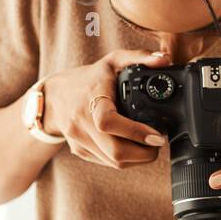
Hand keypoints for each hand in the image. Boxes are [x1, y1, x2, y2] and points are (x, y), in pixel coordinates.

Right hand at [41, 49, 171, 167]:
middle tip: (158, 142)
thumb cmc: (88, 79)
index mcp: (90, 98)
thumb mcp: (112, 61)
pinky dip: (125, 159)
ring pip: (114, 162)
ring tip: (148, 145)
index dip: (135, 132)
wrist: (54, 97)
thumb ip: (139, 57)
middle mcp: (81, 123)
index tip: (156, 136)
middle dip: (144, 153)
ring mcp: (79, 140)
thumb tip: (165, 60)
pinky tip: (132, 147)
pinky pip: (107, 162)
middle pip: (115, 151)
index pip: (108, 122)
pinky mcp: (80, 151)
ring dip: (137, 158)